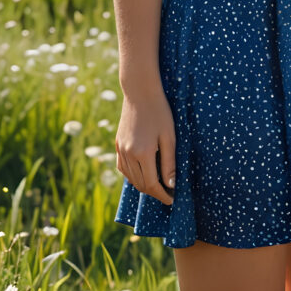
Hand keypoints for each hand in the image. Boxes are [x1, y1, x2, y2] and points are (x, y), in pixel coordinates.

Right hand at [115, 85, 175, 204]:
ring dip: (143, 186)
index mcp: (143, 153)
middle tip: (167, 193)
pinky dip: (132, 176)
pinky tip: (142, 174)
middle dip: (154, 193)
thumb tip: (171, 185)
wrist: (140, 92)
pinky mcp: (118, 144)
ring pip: (131, 178)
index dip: (162, 195)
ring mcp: (121, 150)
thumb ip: (170, 162)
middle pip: (141, 185)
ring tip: (157, 185)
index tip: (172, 199)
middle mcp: (129, 154)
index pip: (152, 184)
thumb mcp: (169, 136)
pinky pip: (123, 168)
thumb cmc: (159, 111)